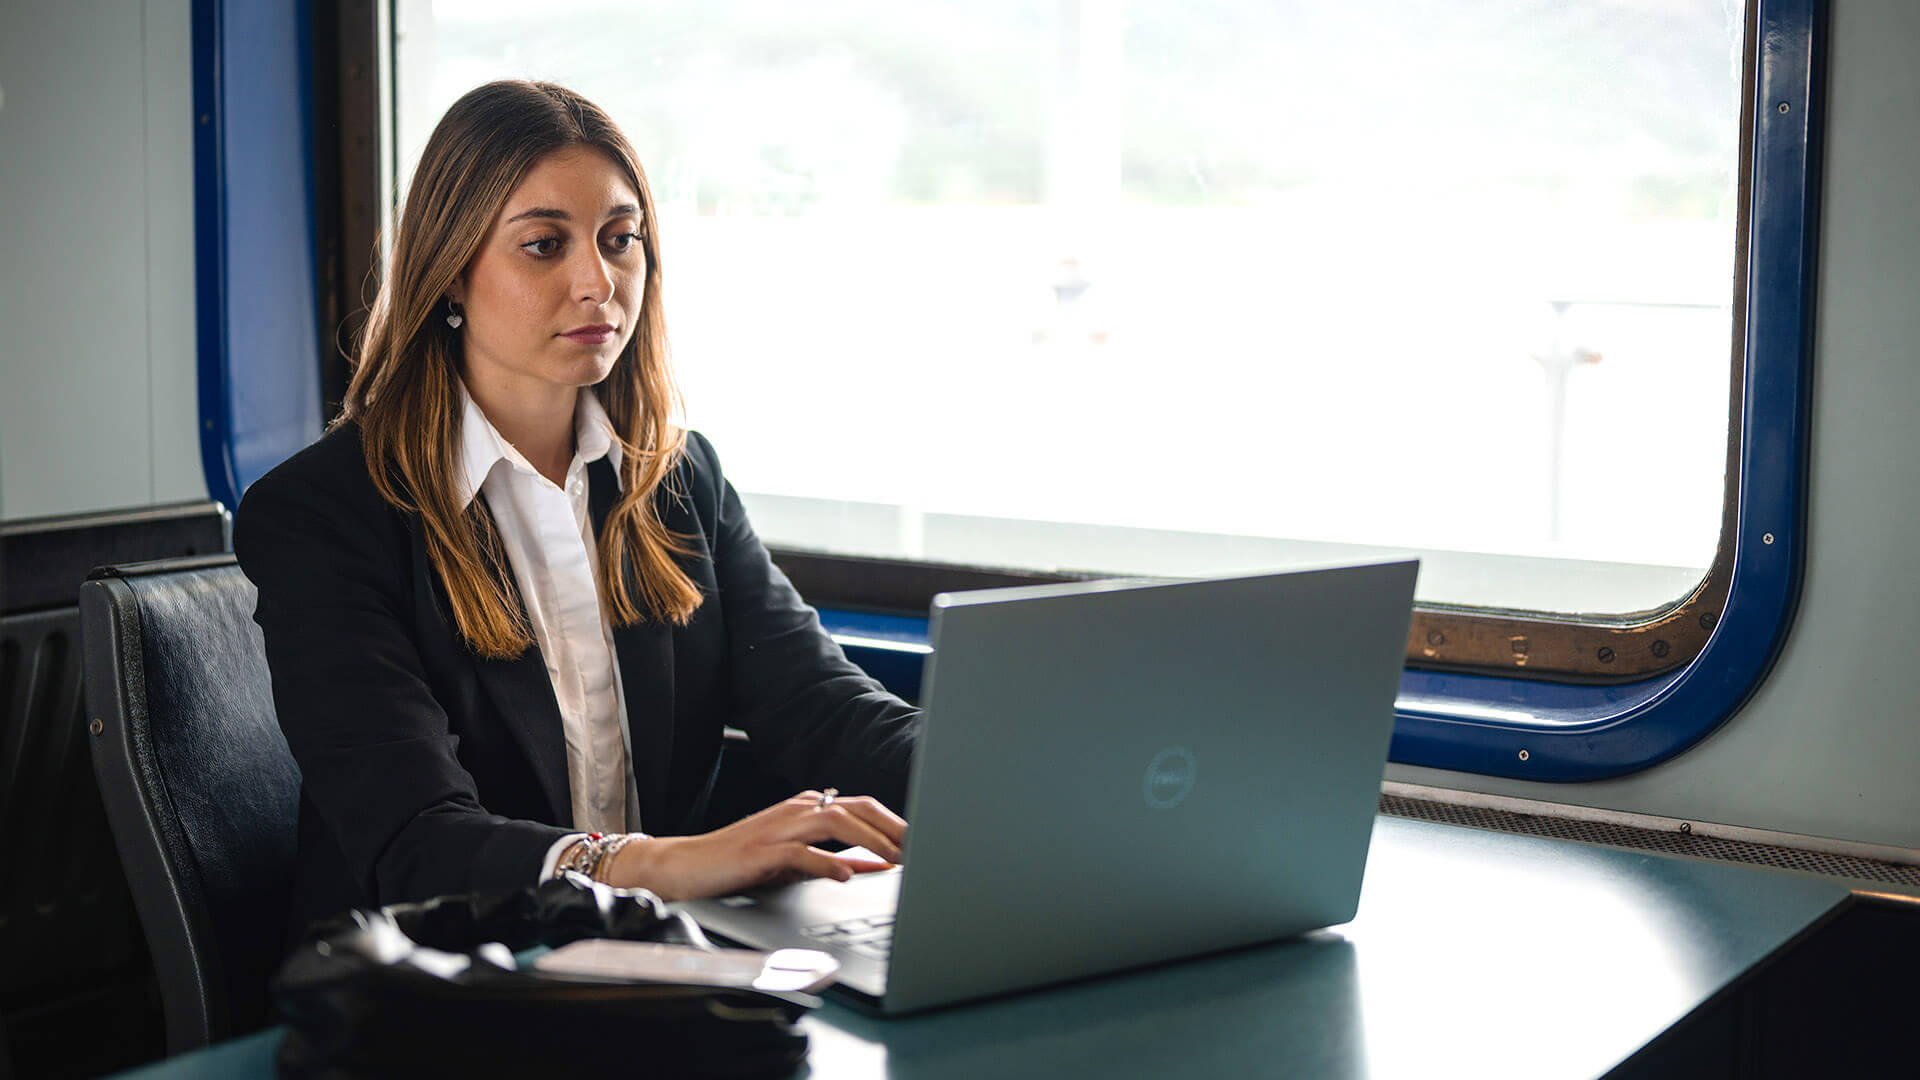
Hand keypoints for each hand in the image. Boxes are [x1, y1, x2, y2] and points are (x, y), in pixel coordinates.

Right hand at [604, 791, 906, 901]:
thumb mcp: (795, 858)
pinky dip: (828, 862)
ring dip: (870, 841)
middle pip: (856, 809)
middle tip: (922, 849)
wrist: (688, 866)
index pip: (862, 807)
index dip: (895, 822)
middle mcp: (797, 810)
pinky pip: (801, 853)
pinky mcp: (762, 851)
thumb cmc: (741, 862)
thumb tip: (878, 866)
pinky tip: (846, 874)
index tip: (924, 841)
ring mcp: (779, 828)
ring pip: (835, 823)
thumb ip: (835, 858)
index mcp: (807, 808)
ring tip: (897, 859)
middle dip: (892, 828)